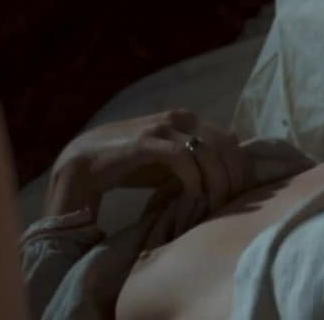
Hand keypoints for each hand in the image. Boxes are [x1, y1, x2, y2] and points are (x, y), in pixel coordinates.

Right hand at [44, 109, 250, 221]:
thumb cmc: (130, 167)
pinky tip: (194, 196)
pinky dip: (194, 179)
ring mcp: (163, 127)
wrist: (84, 164)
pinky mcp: (146, 141)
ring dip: (217, 181)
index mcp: (189, 120)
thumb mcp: (170, 165)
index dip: (240, 169)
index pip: (231, 140)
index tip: (240, 196)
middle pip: (226, 145)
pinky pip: (183, 157)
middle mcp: (180, 118)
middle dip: (233, 177)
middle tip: (230, 205)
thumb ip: (196, 165)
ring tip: (214, 205)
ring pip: (209, 150)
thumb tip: (228, 180)